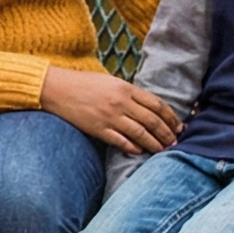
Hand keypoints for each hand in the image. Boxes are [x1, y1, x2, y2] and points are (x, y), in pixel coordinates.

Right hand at [37, 67, 183, 154]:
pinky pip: (121, 142)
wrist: (55, 88)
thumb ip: (129, 92)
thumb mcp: (109, 81)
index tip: (179, 126)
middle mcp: (121, 103)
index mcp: (125, 88)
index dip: (171, 117)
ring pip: (141, 134)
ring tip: (163, 150)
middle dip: (167, 133)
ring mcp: (110, 117)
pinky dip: (133, 148)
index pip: (157, 104)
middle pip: (153, 121)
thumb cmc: (82, 83)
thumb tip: (147, 106)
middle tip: (175, 142)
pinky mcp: (98, 129)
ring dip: (155, 144)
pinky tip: (140, 151)